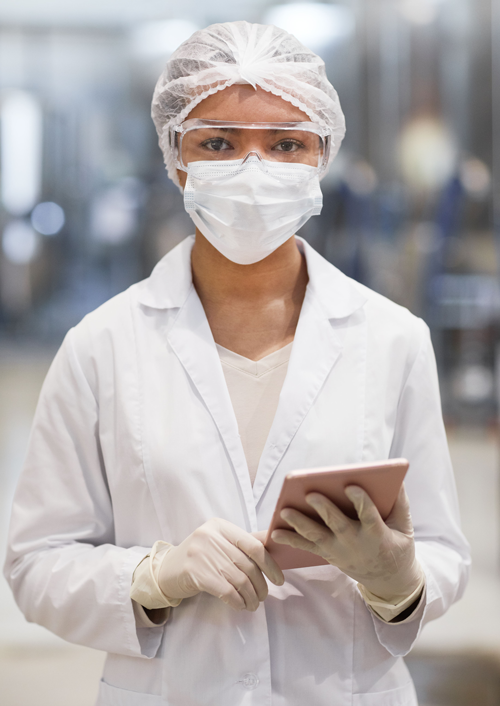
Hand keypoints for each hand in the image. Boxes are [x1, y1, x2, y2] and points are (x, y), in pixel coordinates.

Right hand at [158, 518, 283, 611]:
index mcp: (220, 526)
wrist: (166, 570)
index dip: (270, 565)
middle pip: (248, 566)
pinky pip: (226, 591)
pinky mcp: (195, 573)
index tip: (279, 579)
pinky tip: (241, 606)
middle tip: (263, 597)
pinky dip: (238, 601)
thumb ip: (242, 543)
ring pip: (239, 580)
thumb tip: (274, 545)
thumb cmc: (200, 557)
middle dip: (260, 585)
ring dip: (251, 597)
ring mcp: (202, 554)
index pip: (254, 545)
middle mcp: (211, 537)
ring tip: (253, 604)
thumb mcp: (219, 543)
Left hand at [272, 484, 421, 602]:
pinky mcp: (327, 555)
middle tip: (310, 494)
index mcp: (377, 535)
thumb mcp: (405, 527)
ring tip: (284, 510)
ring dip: (299, 523)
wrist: (388, 581)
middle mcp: (355, 544)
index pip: (369, 515)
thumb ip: (400, 502)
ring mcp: (339, 551)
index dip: (360, 501)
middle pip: (337, 525)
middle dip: (324, 510)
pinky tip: (275, 532)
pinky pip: (307, 547)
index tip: (351, 486)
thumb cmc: (397, 545)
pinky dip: (290, 540)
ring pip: (317, 537)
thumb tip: (395, 477)